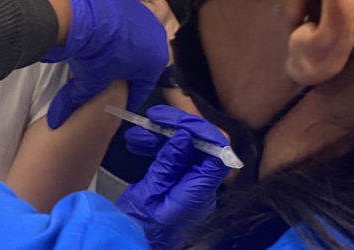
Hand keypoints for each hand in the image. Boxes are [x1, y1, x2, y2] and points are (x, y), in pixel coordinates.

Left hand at [35, 0, 167, 127]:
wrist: (83, 12)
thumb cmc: (94, 51)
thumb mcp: (88, 81)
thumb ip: (75, 101)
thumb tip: (56, 120)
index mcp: (154, 61)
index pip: (143, 86)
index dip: (129, 96)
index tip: (119, 102)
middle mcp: (156, 36)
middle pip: (142, 61)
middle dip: (127, 71)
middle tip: (110, 79)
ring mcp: (144, 13)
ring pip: (135, 38)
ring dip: (122, 48)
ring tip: (103, 54)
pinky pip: (125, 19)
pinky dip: (115, 28)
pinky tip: (100, 33)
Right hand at [115, 105, 229, 249]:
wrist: (134, 241)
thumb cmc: (140, 225)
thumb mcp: (149, 195)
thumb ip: (167, 165)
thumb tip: (183, 136)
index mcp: (198, 194)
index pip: (218, 157)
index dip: (205, 134)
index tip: (179, 121)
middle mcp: (200, 186)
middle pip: (201, 147)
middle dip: (177, 126)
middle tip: (152, 117)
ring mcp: (189, 182)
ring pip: (184, 147)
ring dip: (160, 134)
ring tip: (136, 134)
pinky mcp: (176, 179)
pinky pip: (172, 154)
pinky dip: (155, 144)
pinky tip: (137, 142)